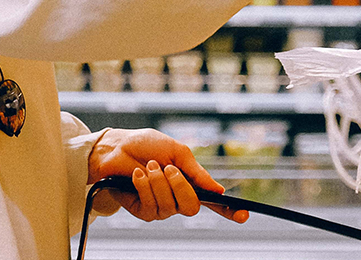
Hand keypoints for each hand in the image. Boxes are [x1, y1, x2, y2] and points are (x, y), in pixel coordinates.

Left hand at [87, 128, 247, 223]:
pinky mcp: (143, 211)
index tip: (244, 215)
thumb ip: (196, 171)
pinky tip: (137, 175)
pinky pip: (151, 206)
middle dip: (180, 185)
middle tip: (167, 168)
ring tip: (148, 167)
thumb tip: (218, 189)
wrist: (116, 148)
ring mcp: (161, 207)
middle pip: (192, 207)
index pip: (213, 202)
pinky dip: (145, 186)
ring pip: (170, 206)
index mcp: (189, 183)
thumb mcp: (176, 152)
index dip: (230, 211)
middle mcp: (177, 198)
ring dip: (158, 182)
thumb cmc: (146, 146)